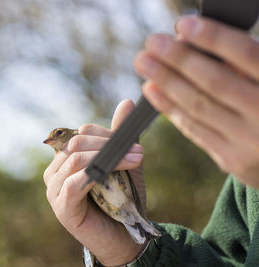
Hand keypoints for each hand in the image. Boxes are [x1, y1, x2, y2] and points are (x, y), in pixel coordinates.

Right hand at [44, 100, 144, 265]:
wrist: (125, 238)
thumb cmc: (122, 200)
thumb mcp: (124, 163)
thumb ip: (121, 137)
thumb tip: (126, 102)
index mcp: (66, 159)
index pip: (79, 134)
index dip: (104, 133)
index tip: (131, 141)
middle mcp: (55, 171)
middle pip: (76, 143)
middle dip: (108, 144)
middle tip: (137, 152)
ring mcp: (54, 189)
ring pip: (75, 159)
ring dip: (107, 157)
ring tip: (134, 161)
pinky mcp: (61, 206)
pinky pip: (74, 183)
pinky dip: (96, 175)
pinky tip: (114, 176)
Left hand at [134, 16, 258, 187]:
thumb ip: (244, 63)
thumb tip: (192, 43)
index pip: (247, 55)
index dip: (213, 38)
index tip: (183, 25)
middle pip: (215, 82)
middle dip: (179, 60)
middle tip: (152, 42)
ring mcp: (250, 142)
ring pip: (198, 107)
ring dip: (166, 81)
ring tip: (144, 62)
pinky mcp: (232, 160)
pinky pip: (194, 129)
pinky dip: (170, 108)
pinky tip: (152, 89)